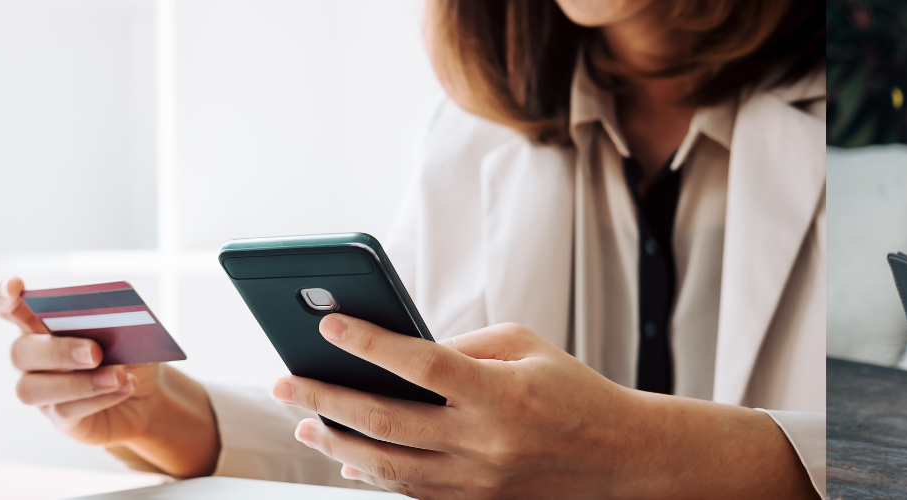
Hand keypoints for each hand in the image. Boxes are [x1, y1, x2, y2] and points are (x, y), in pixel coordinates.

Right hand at [0, 277, 216, 476]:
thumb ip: (109, 320)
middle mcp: (32, 358)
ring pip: (32, 388)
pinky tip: (125, 386)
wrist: (148, 395)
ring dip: (78, 382)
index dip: (2, 296)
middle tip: (95, 352)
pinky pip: (65, 410)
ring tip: (117, 376)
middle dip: (57, 351)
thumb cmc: (129, 354)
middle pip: (20, 352)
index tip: (14, 286)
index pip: (5, 307)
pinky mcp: (60, 418)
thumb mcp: (127, 332)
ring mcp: (42, 391)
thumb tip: (105, 317)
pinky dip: (99, 397)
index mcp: (41, 325)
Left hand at [275, 315, 812, 498]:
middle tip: (287, 382)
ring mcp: (476, 480)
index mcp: (501, 391)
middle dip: (327, 398)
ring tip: (306, 419)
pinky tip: (345, 454)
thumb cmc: (572, 391)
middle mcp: (484, 441)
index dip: (370, 343)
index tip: (330, 323)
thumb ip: (461, 345)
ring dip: (336, 441)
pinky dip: (369, 473)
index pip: (422, 364)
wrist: (619, 457)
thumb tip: (397, 350)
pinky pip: (407, 491)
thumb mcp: (525, 346)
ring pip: (385, 466)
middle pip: (386, 421)